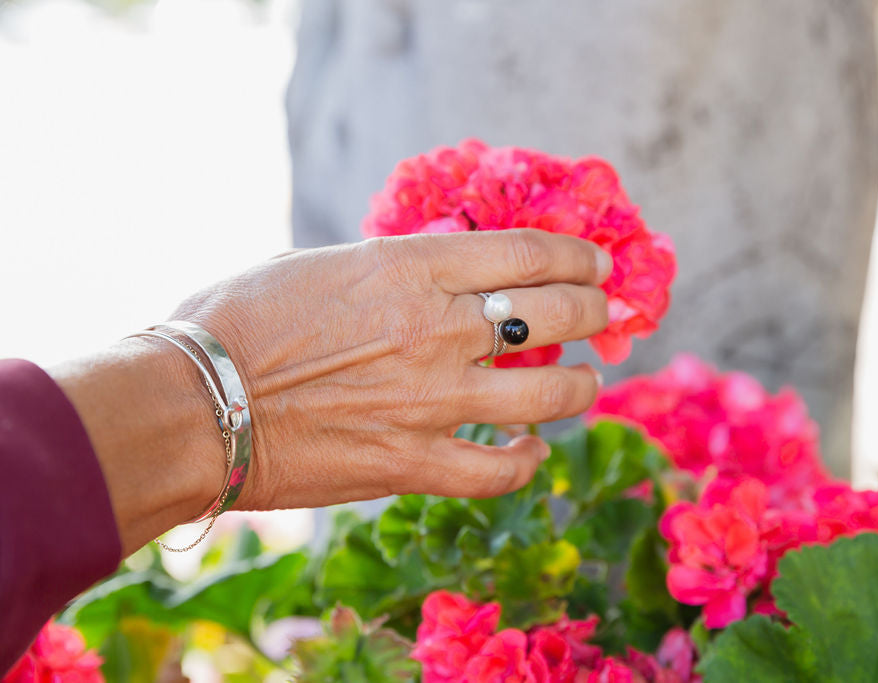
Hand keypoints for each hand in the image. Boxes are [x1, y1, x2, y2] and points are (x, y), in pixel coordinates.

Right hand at [55, 229, 609, 552]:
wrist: (191, 403)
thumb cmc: (237, 320)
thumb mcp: (322, 264)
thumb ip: (393, 268)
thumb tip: (440, 272)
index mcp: (411, 267)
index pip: (529, 253)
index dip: (578, 256)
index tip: (599, 263)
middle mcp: (437, 328)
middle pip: (552, 314)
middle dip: (594, 311)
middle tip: (606, 314)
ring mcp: (432, 400)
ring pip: (548, 393)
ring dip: (582, 386)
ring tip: (589, 383)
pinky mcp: (413, 464)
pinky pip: (499, 469)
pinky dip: (528, 462)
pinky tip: (533, 451)